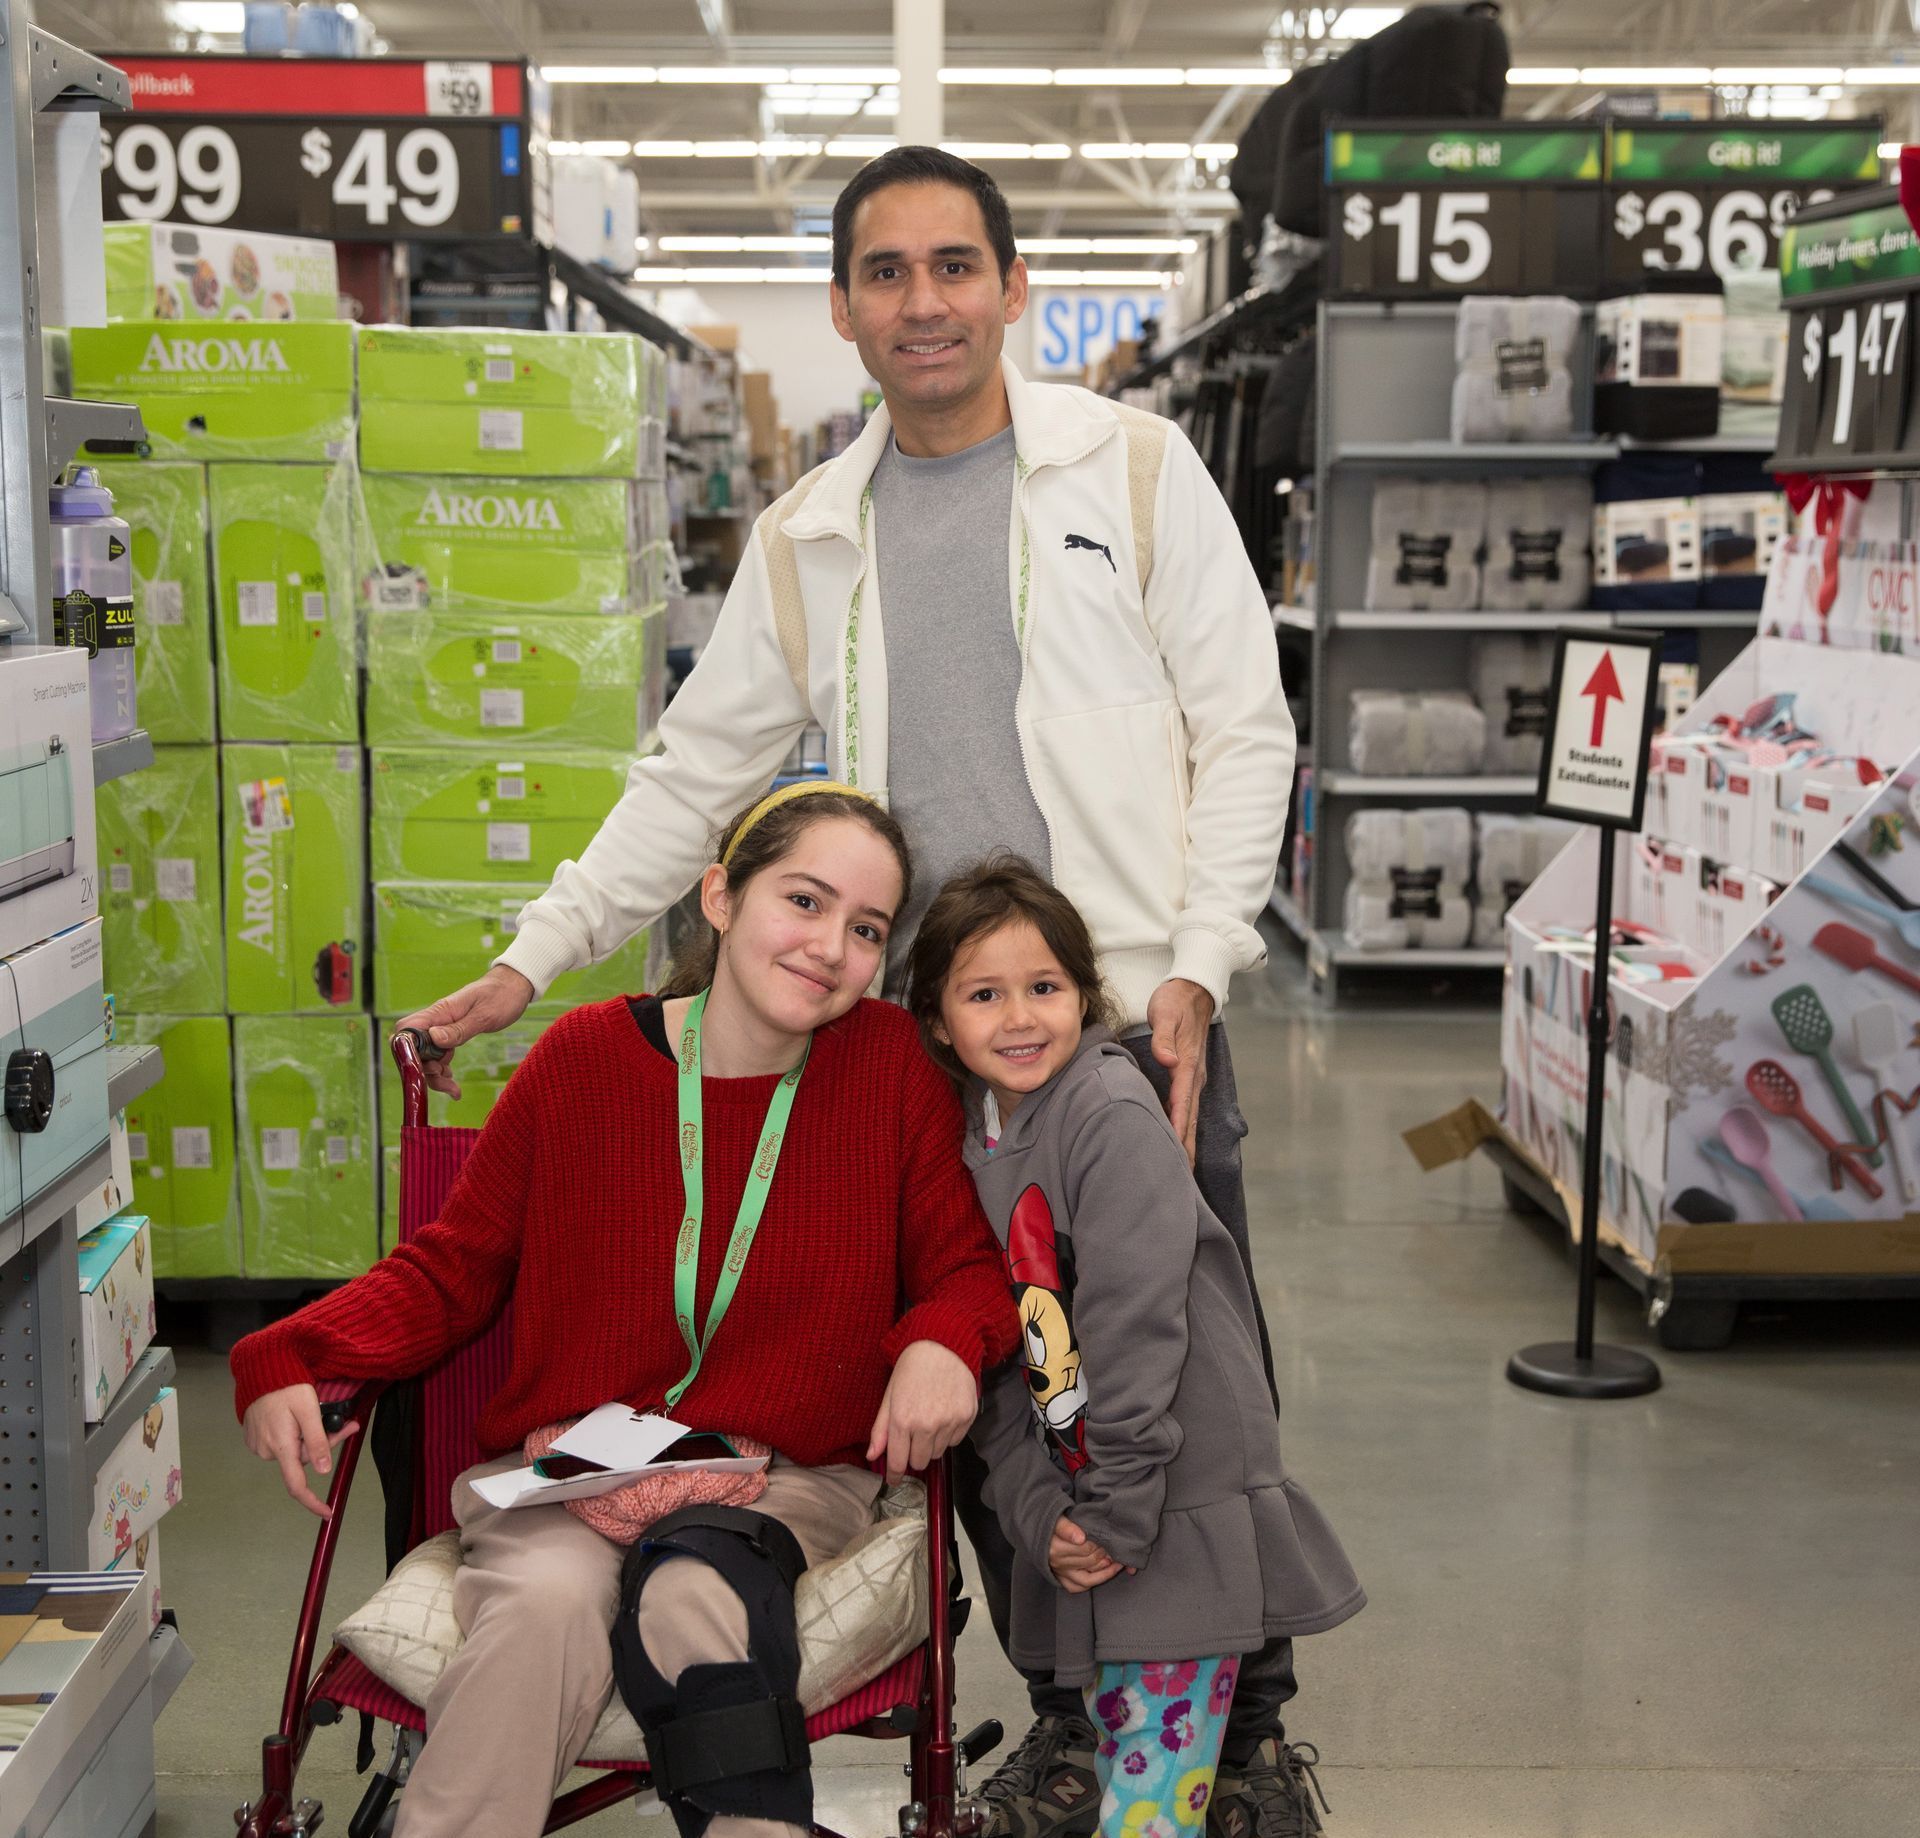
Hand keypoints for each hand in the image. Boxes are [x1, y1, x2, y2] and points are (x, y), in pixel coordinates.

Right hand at [242, 1383, 357, 1518]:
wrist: (260, 1371)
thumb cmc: (286, 1386)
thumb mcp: (309, 1410)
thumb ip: (318, 1440)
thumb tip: (324, 1470)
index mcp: (281, 1447)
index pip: (297, 1485)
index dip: (313, 1502)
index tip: (327, 1512)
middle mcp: (267, 1451)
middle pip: (303, 1459)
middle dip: (324, 1446)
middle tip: (345, 1423)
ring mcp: (259, 1445)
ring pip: (294, 1451)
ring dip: (309, 1438)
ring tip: (315, 1413)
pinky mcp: (256, 1437)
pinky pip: (282, 1443)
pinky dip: (295, 1434)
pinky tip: (296, 1416)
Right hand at [396, 965, 534, 1099]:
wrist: (514, 986)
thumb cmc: (501, 996)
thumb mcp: (484, 1016)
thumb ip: (459, 1029)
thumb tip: (433, 1038)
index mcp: (440, 1012)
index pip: (407, 1030)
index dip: (406, 1051)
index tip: (423, 1067)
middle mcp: (436, 1021)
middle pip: (415, 1049)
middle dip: (424, 1069)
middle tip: (446, 1079)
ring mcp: (442, 1028)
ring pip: (427, 1056)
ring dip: (435, 1075)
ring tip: (453, 1089)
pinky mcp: (451, 1035)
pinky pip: (440, 1055)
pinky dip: (443, 1070)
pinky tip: (453, 1081)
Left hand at [865, 1340, 977, 1484]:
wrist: (945, 1344)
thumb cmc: (913, 1367)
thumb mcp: (890, 1394)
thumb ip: (881, 1428)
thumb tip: (872, 1456)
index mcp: (903, 1420)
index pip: (898, 1462)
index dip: (894, 1475)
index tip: (893, 1479)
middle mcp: (927, 1425)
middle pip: (920, 1462)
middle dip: (914, 1454)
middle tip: (913, 1436)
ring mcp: (949, 1422)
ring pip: (939, 1453)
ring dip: (932, 1444)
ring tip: (930, 1419)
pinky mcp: (967, 1417)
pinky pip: (956, 1441)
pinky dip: (948, 1434)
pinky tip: (944, 1414)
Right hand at [1048, 1516, 1127, 1593]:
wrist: (1038, 1529)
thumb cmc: (1052, 1522)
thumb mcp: (1057, 1519)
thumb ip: (1067, 1527)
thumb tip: (1080, 1538)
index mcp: (1055, 1548)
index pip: (1085, 1548)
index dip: (1100, 1543)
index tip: (1109, 1538)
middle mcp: (1058, 1564)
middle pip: (1089, 1562)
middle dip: (1106, 1555)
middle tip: (1116, 1548)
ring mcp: (1060, 1573)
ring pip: (1087, 1579)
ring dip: (1105, 1572)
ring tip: (1117, 1563)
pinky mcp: (1061, 1580)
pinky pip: (1078, 1587)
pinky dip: (1092, 1582)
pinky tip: (1105, 1574)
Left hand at [1147, 977, 1214, 1164]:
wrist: (1194, 988)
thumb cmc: (1176, 1000)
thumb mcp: (1167, 1013)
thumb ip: (1165, 1037)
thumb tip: (1168, 1060)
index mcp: (1188, 1064)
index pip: (1181, 1102)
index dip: (1177, 1127)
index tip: (1173, 1151)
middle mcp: (1194, 1076)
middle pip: (1189, 1119)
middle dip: (1185, 1148)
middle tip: (1181, 1179)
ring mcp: (1193, 1078)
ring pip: (1189, 1117)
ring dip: (1185, 1143)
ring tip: (1181, 1171)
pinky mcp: (1188, 1076)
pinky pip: (1186, 1109)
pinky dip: (1182, 1129)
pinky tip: (1176, 1142)